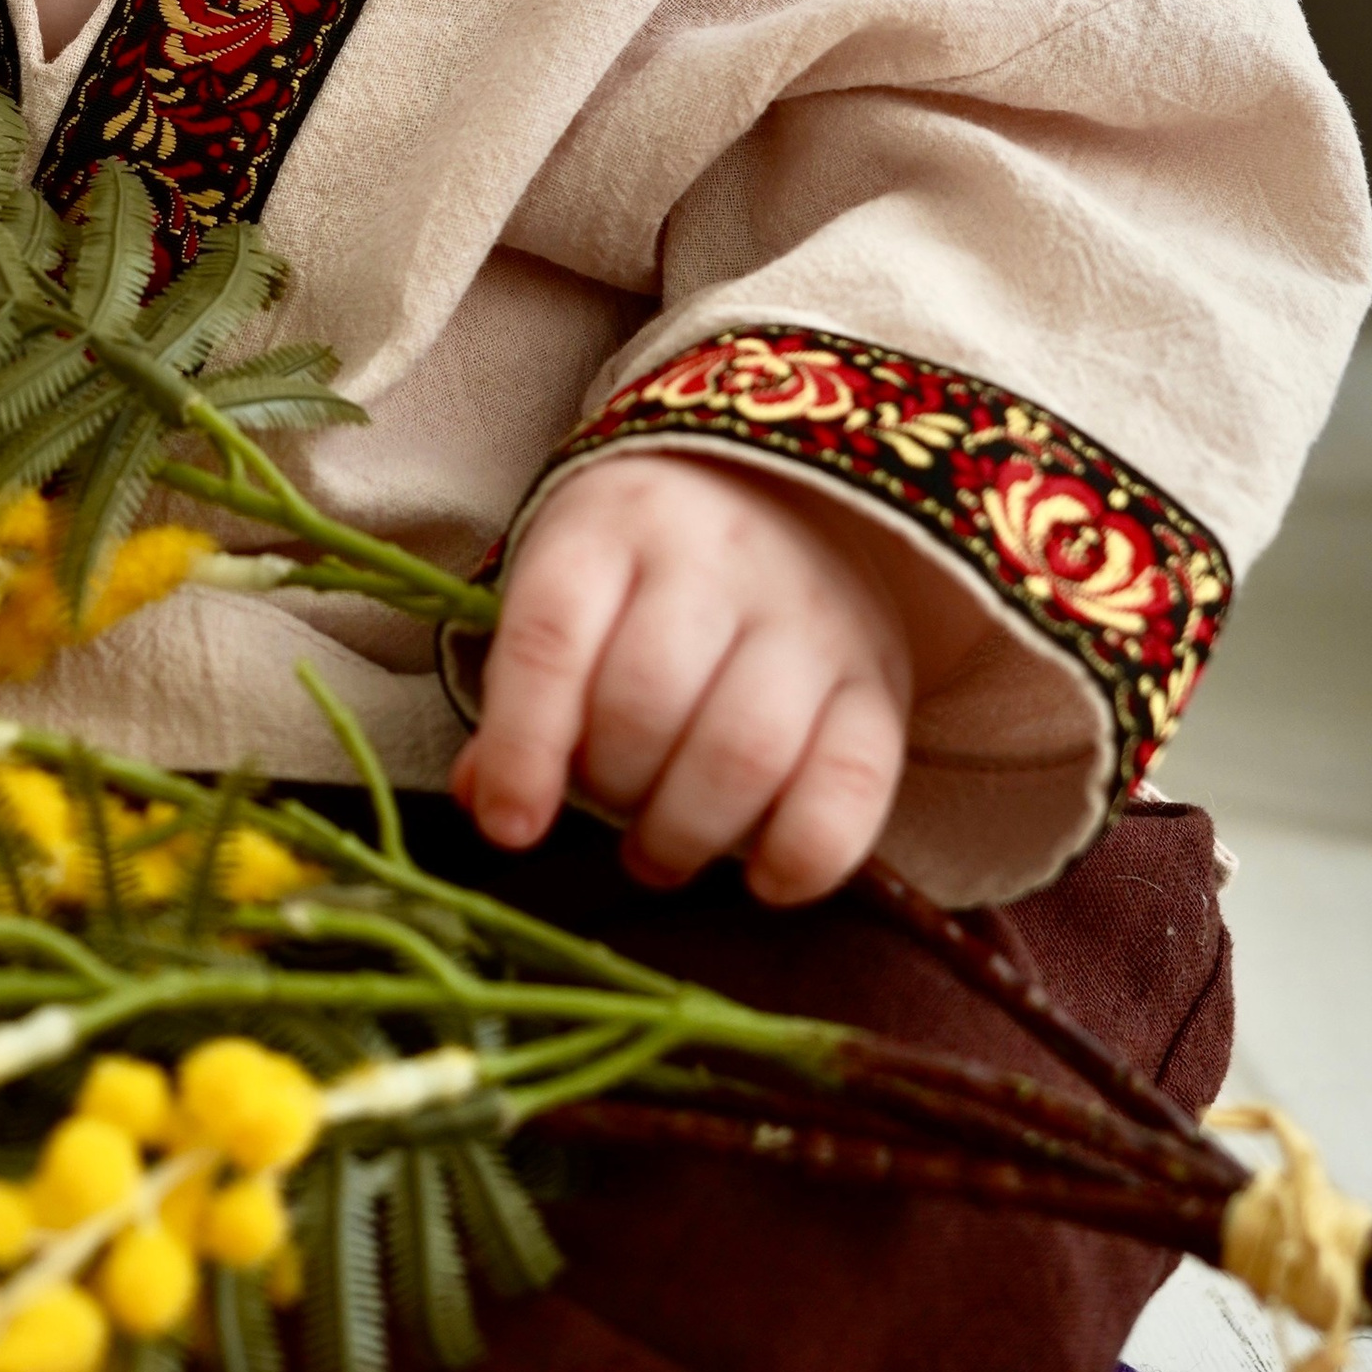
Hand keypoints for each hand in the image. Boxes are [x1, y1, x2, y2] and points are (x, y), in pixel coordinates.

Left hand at [451, 455, 911, 903]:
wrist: (790, 496)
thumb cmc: (647, 564)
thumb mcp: (572, 587)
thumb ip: (525, 692)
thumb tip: (490, 803)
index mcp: (616, 523)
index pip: (553, 636)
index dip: (523, 744)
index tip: (509, 826)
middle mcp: (719, 558)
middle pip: (646, 700)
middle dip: (610, 785)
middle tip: (607, 805)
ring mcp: (811, 618)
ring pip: (743, 751)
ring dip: (686, 831)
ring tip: (659, 850)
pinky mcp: (881, 680)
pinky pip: (853, 788)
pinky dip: (800, 857)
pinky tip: (759, 875)